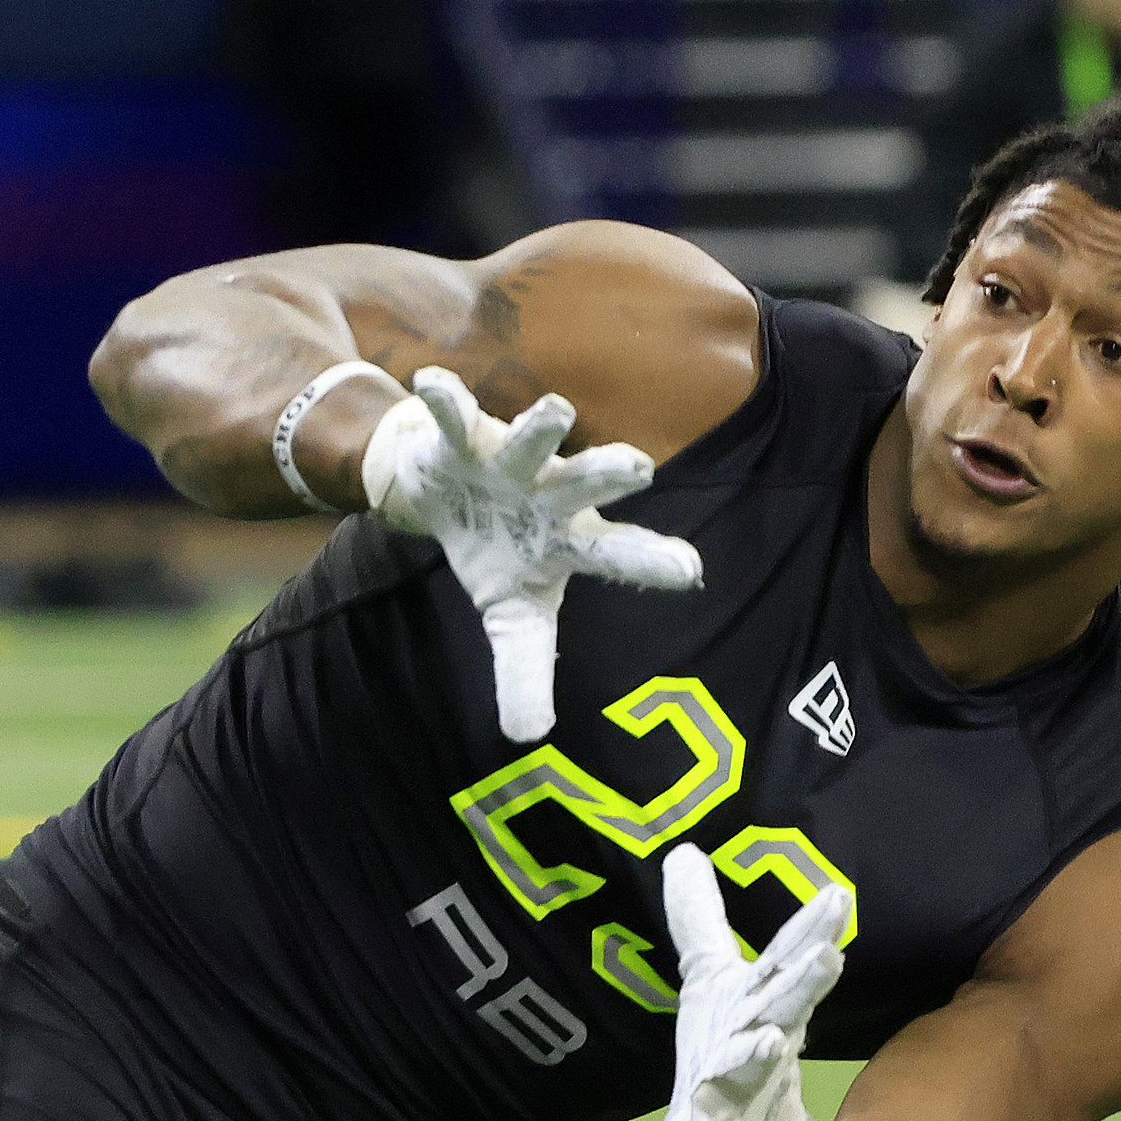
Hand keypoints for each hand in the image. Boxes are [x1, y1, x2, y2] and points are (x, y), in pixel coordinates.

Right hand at [362, 367, 702, 742]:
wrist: (447, 490)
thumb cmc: (496, 549)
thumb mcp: (510, 614)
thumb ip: (522, 669)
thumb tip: (526, 736)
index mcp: (570, 539)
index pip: (618, 554)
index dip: (651, 561)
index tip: (691, 569)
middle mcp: (551, 493)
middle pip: (587, 483)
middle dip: (608, 473)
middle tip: (639, 468)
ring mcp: (511, 461)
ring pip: (531, 440)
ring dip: (541, 427)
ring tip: (556, 411)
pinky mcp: (466, 436)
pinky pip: (453, 414)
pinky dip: (442, 399)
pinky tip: (429, 384)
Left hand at [655, 844, 849, 1120]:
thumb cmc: (728, 1044)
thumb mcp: (711, 976)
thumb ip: (699, 918)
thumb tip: (682, 850)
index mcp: (761, 1000)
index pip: (789, 957)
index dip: (814, 927)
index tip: (839, 893)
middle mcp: (759, 1038)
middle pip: (786, 1005)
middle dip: (805, 982)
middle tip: (830, 956)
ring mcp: (738, 1087)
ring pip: (750, 1068)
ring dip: (758, 1055)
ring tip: (769, 1042)